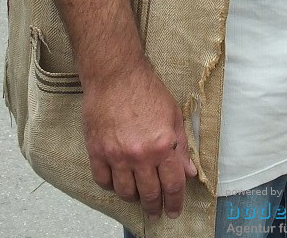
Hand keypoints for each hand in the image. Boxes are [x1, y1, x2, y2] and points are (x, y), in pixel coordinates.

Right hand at [82, 58, 196, 219]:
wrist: (115, 74)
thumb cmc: (146, 89)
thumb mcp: (173, 114)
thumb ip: (181, 146)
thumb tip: (189, 172)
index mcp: (163, 145)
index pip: (173, 185)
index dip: (175, 202)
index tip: (174, 211)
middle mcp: (140, 155)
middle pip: (149, 194)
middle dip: (154, 207)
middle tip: (156, 211)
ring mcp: (116, 155)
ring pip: (125, 192)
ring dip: (133, 198)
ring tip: (137, 196)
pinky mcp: (97, 151)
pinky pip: (103, 181)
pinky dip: (111, 186)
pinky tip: (117, 182)